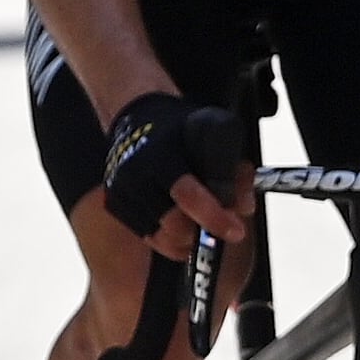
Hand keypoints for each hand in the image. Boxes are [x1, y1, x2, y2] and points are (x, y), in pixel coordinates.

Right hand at [96, 90, 253, 252]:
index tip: (236, 231)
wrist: (139, 119)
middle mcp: (134, 175)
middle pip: (173, 225)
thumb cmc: (183, 128)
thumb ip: (234, 168)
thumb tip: (242, 208)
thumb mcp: (218, 131)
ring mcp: (121, 193)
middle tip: (224, 224)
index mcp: (159, 153)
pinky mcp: (116, 207)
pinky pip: (151, 238)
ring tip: (204, 218)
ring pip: (163, 238)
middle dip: (204, 231)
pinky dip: (173, 239)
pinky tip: (186, 221)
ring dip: (190, 238)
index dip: (213, 217)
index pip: (186, 194)